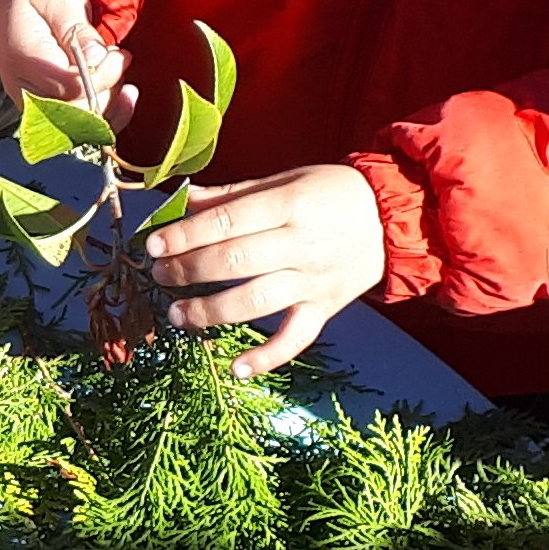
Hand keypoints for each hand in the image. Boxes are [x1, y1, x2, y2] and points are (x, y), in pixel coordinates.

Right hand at [0, 0, 128, 123]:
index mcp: (25, 61)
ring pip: (83, 125)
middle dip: (110, 88)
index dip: (105, 76)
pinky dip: (109, 116)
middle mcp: (25, 91)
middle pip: (79, 113)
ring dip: (112, 101)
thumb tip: (95, 57)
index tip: (119, 53)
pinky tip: (123, 96)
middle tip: (118, 56)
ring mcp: (35, 105)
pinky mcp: (48, 110)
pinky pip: (81, 127)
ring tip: (116, 66)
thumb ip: (77, 29)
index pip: (73, 88)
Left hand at [141, 162, 387, 378]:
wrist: (394, 218)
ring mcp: (314, 281)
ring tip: (177, 315)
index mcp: (289, 204)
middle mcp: (302, 244)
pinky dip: (267, 357)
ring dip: (210, 312)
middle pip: (235, 261)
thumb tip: (181, 200)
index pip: (227, 222)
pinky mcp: (325, 308)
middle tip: (158, 275)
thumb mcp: (286, 180)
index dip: (186, 235)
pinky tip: (236, 369)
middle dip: (188, 270)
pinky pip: (295, 339)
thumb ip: (234, 195)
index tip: (153, 245)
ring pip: (256, 302)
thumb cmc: (332, 193)